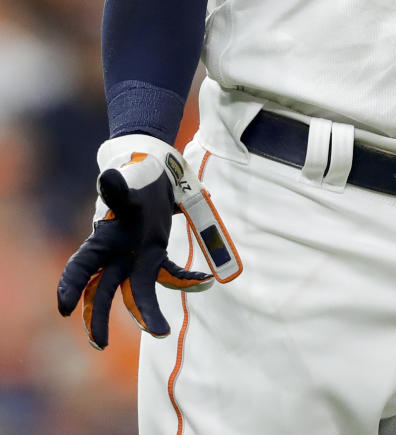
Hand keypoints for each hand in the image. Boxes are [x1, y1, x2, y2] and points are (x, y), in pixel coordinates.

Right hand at [57, 145, 212, 349]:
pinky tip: (206, 281)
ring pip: (137, 293)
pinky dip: (186, 280)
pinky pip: (171, 274)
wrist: (152, 178)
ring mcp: (136, 260)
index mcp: (102, 240)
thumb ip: (118, 188)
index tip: (63, 308)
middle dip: (98, 318)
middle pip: (103, 292)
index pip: (81, 266)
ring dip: (147, 313)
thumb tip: (107, 177)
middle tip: (101, 344)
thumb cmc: (133, 182)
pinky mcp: (157, 257)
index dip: (70, 285)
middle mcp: (116, 256)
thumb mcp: (127, 186)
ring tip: (163, 332)